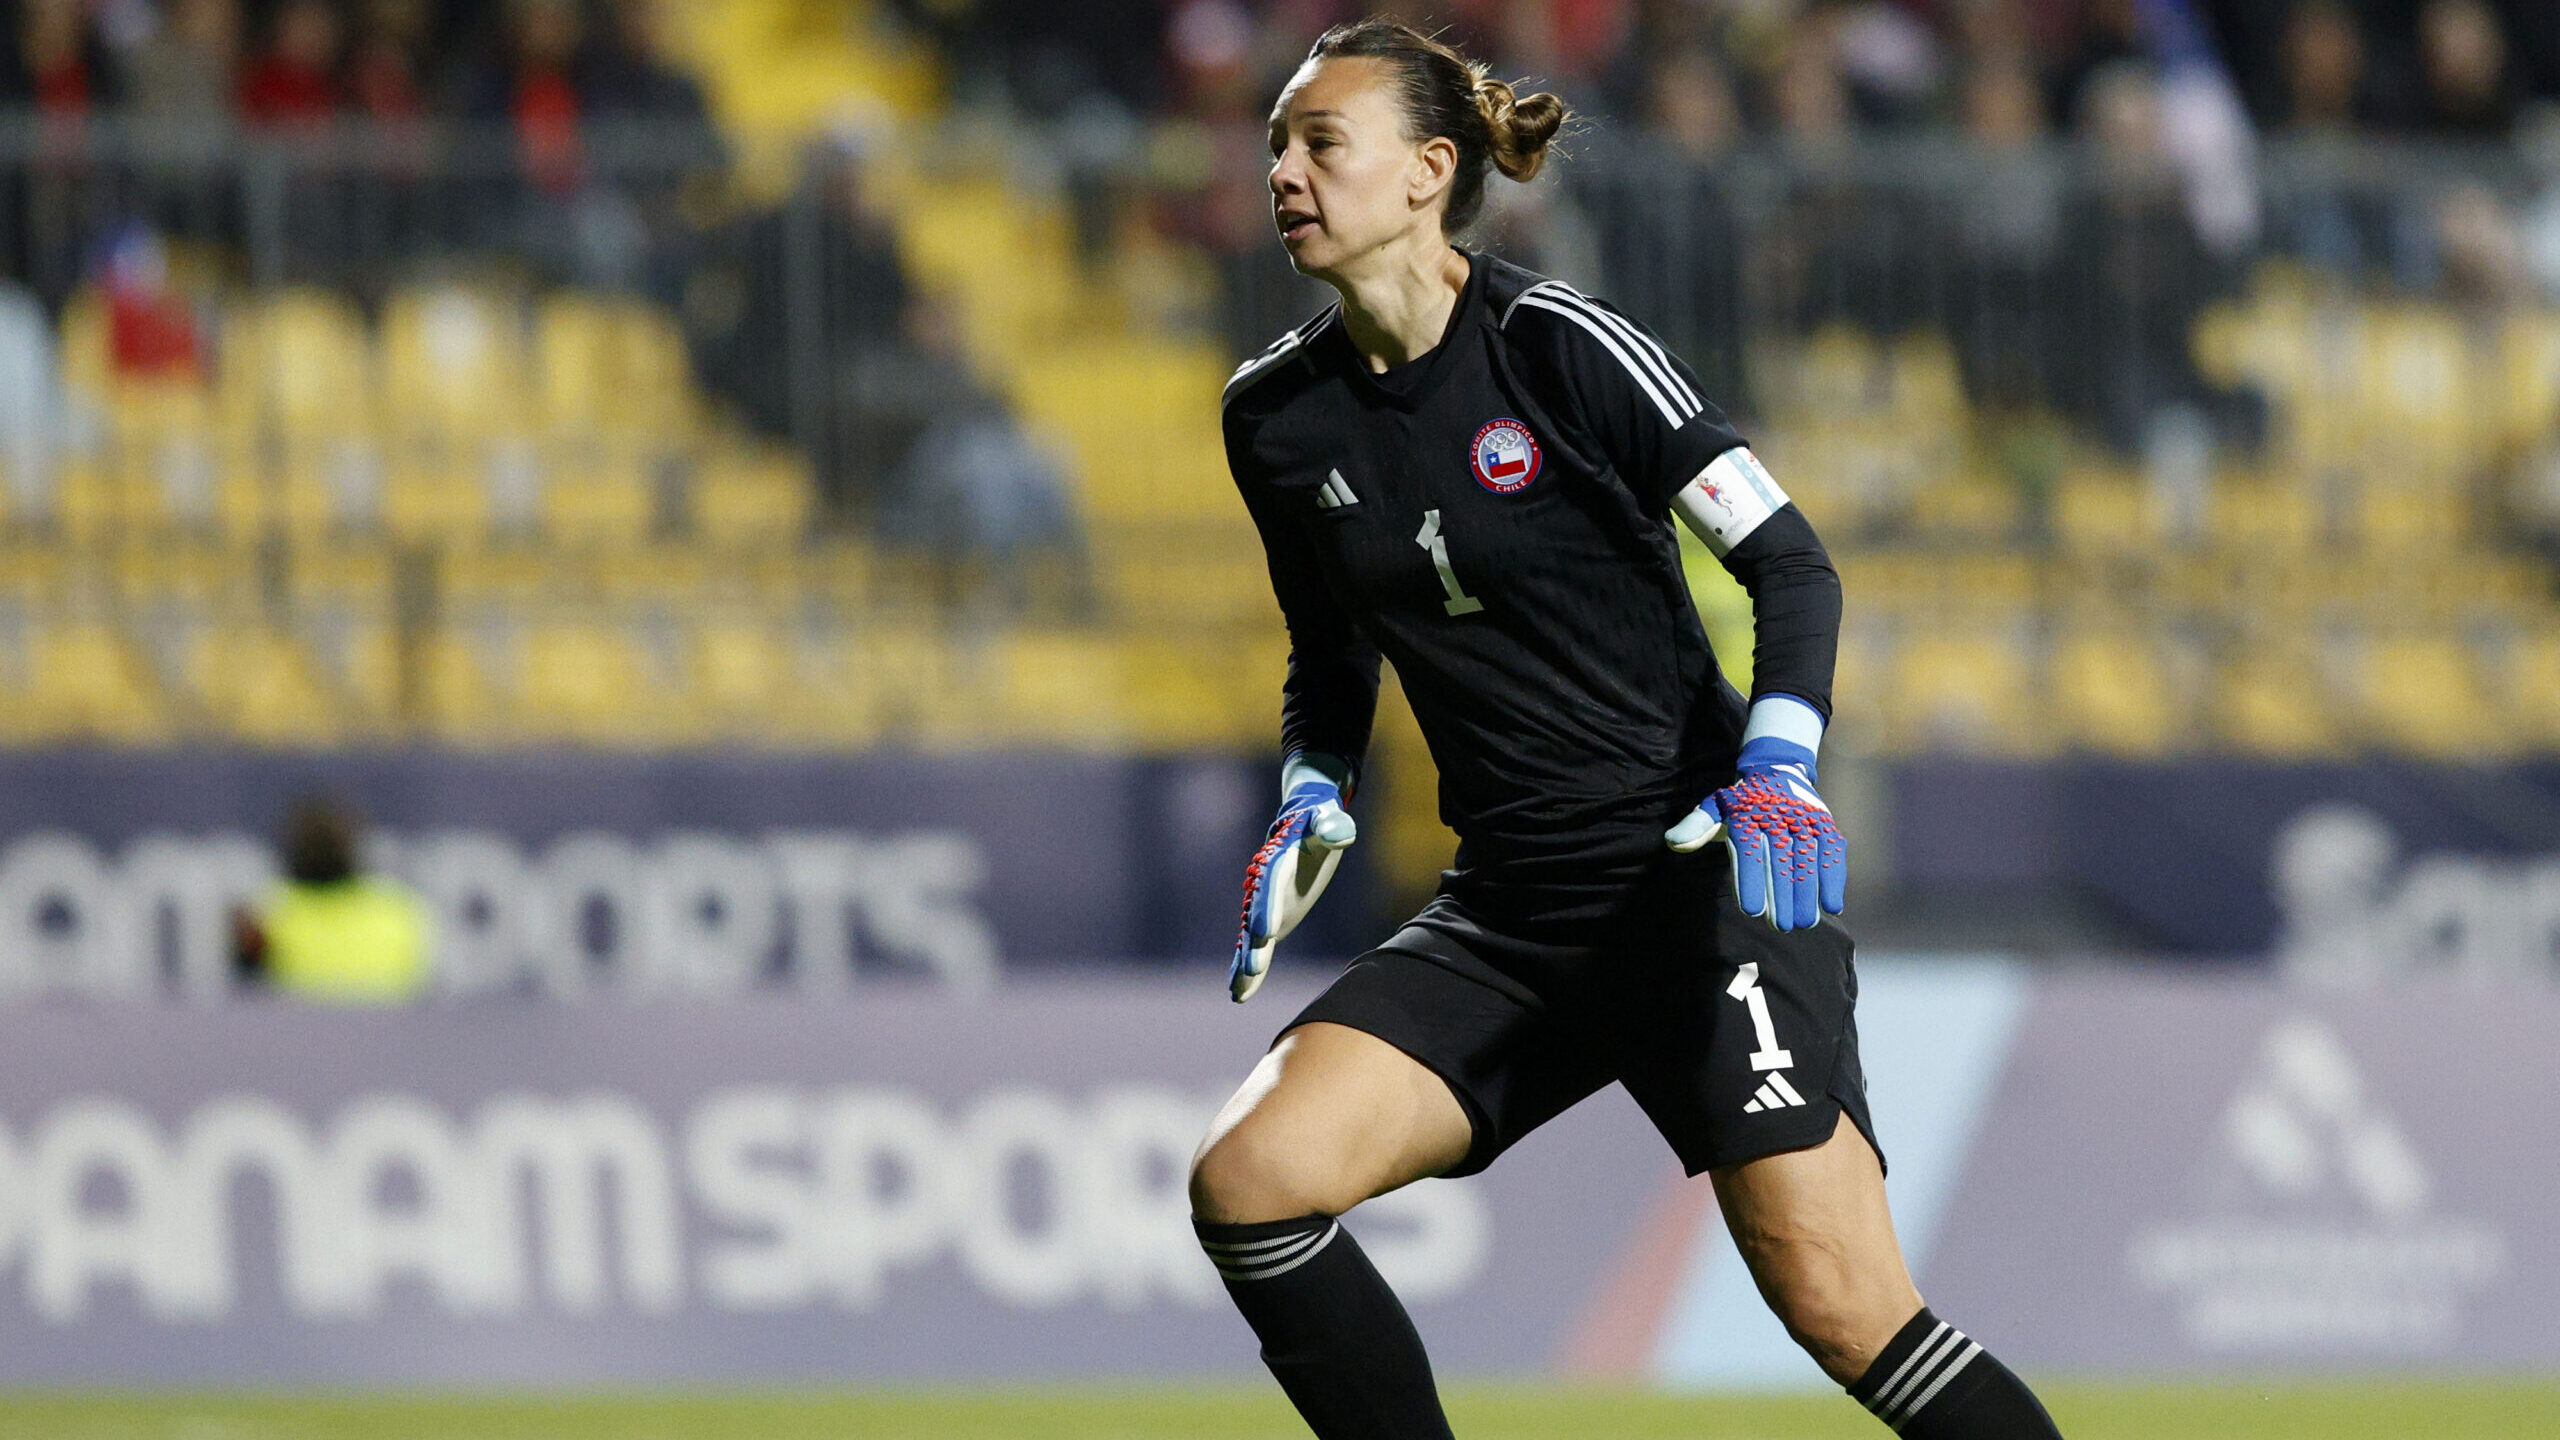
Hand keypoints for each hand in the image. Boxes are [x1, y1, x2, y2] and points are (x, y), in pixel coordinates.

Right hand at [1231, 754, 1357, 1001]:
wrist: (1304, 821)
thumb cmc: (1321, 821)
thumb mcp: (1328, 820)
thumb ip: (1332, 826)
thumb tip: (1339, 832)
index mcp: (1279, 859)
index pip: (1271, 885)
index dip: (1267, 907)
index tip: (1264, 931)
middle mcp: (1266, 884)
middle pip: (1257, 916)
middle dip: (1254, 943)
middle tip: (1252, 968)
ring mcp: (1266, 903)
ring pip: (1252, 936)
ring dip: (1247, 962)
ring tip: (1238, 991)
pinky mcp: (1271, 916)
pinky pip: (1257, 943)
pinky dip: (1247, 966)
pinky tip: (1239, 993)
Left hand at [1666, 731, 1843, 931]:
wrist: (1776, 771)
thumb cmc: (1741, 802)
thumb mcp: (1714, 808)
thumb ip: (1695, 827)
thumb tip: (1673, 842)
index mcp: (1747, 813)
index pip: (1748, 851)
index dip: (1750, 881)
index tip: (1751, 911)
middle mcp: (1778, 815)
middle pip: (1781, 860)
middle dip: (1782, 896)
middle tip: (1781, 926)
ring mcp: (1805, 819)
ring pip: (1808, 859)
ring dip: (1808, 894)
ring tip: (1804, 923)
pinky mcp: (1825, 824)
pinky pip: (1832, 853)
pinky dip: (1834, 879)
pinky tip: (1833, 906)